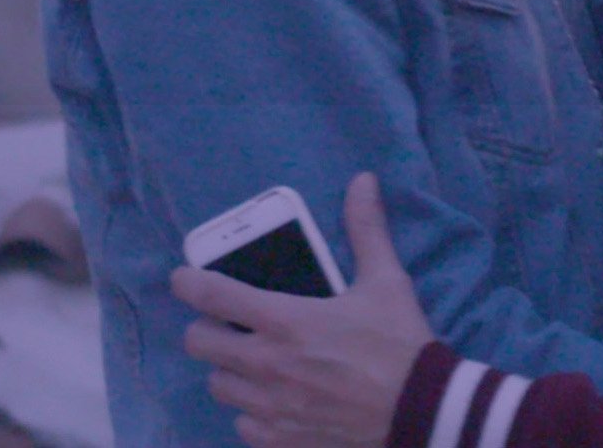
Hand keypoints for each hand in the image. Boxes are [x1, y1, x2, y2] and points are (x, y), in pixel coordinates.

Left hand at [172, 174, 432, 447]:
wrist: (420, 409)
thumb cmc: (399, 342)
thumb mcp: (385, 281)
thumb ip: (366, 229)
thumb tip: (362, 181)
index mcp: (285, 320)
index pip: (213, 296)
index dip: (188, 282)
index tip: (183, 278)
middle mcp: (267, 364)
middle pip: (199, 343)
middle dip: (207, 328)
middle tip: (228, 323)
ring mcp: (270, 406)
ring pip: (218, 384)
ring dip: (229, 369)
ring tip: (252, 361)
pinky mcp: (280, 438)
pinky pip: (242, 425)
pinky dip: (251, 411)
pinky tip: (273, 399)